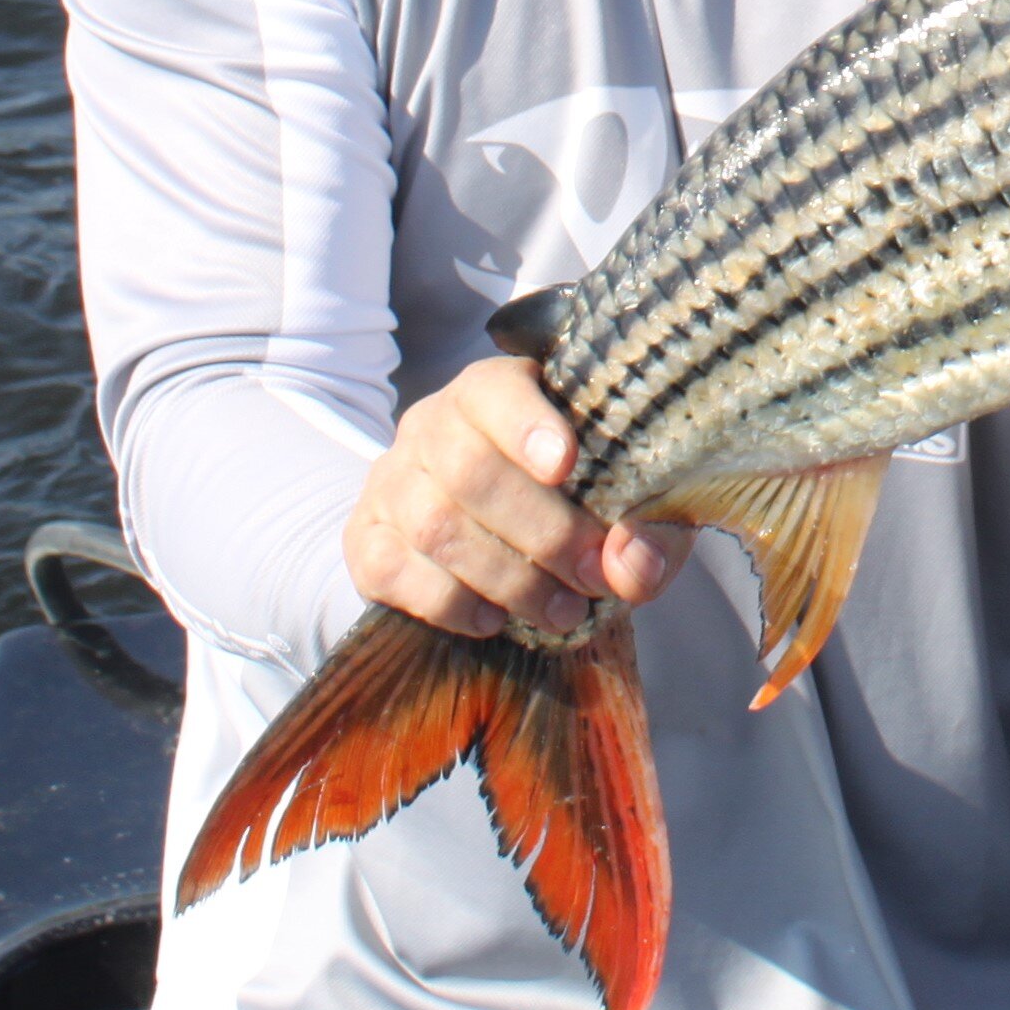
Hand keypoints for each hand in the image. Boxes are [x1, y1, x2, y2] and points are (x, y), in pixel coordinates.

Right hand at [342, 356, 694, 636]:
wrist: (486, 525)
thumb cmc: (574, 496)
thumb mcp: (624, 496)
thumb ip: (645, 525)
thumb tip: (633, 568)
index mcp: (496, 389)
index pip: (496, 389)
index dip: (527, 425)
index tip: (566, 467)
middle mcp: (432, 425)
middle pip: (470, 470)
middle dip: (542, 532)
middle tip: (591, 575)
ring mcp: (391, 481)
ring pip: (436, 526)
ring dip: (507, 579)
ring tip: (561, 611)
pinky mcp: (364, 540)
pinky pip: (392, 571)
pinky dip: (449, 604)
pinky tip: (494, 620)